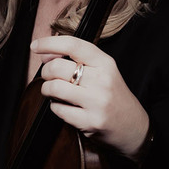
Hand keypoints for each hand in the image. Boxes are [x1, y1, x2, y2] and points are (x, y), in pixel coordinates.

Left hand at [32, 36, 150, 160]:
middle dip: (46, 72)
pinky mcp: (89, 121)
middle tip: (49, 76)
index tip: (35, 46)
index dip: (49, 43)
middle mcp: (103, 80)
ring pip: (54, 88)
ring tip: (55, 92)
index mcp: (106, 64)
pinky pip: (57, 109)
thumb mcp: (104, 72)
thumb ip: (79, 60)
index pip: (73, 45)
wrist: (133, 125)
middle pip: (57, 67)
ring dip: (47, 90)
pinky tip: (65, 107)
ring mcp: (97, 102)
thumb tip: (46, 54)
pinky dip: (56, 107)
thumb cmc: (114, 96)